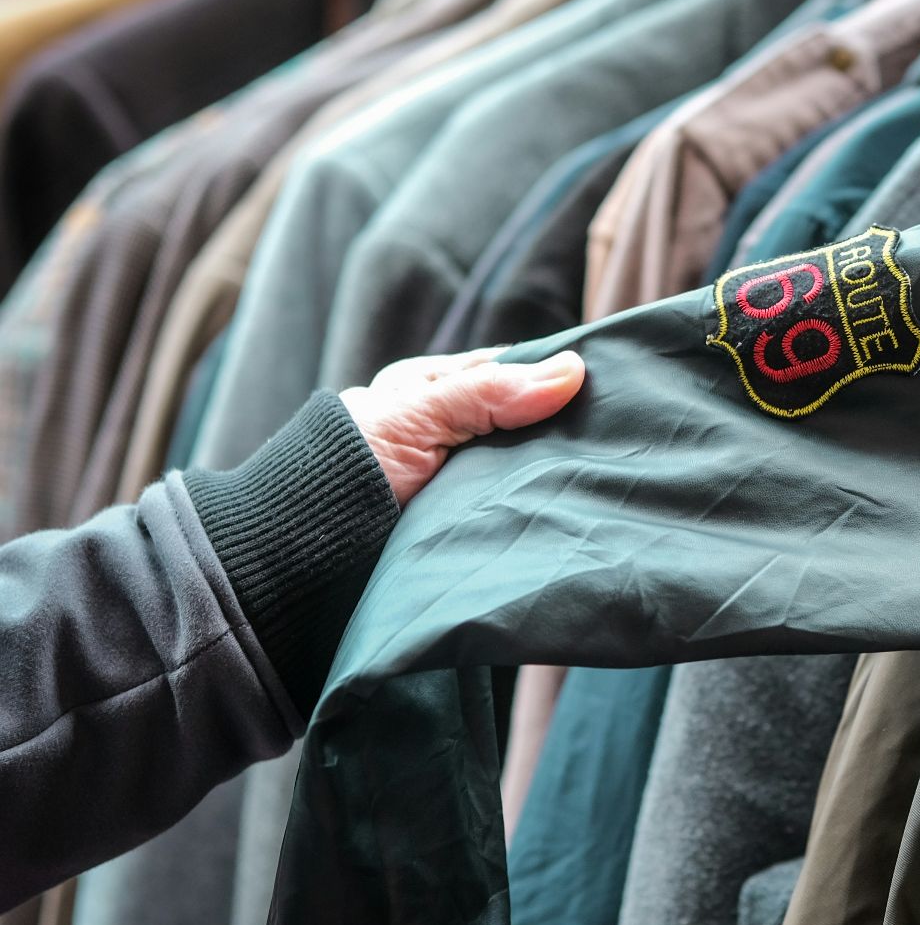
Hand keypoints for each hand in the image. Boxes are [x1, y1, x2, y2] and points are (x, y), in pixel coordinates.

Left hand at [338, 347, 585, 506]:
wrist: (307, 555)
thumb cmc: (346, 470)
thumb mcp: (418, 415)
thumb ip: (489, 393)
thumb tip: (571, 369)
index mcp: (430, 389)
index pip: (508, 372)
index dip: (552, 379)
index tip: (602, 388)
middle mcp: (446, 429)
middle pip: (519, 421)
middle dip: (556, 429)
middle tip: (607, 438)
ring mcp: (457, 477)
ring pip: (518, 464)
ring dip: (546, 472)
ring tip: (596, 477)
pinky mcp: (461, 521)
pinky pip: (508, 506)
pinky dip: (531, 507)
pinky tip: (561, 508)